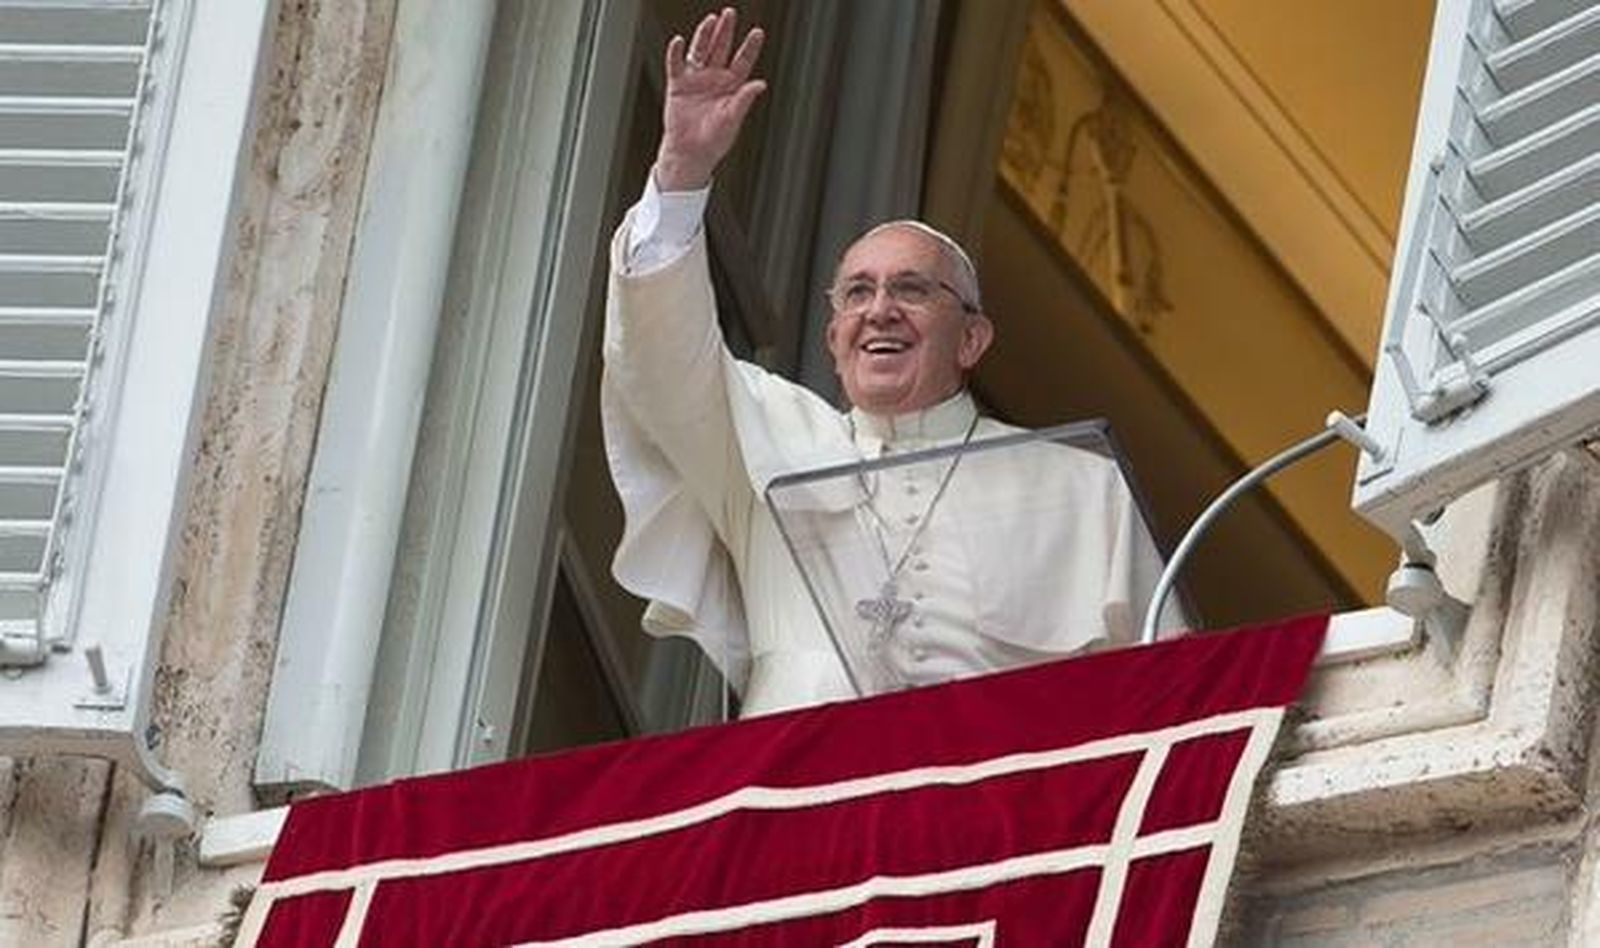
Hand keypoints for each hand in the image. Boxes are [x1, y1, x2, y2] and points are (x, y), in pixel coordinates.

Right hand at [655, 7, 765, 191]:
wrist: (690, 152)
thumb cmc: (714, 140)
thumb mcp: (733, 119)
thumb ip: (744, 99)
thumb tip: (760, 84)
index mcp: (731, 86)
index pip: (742, 61)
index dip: (750, 47)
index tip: (758, 32)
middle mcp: (714, 78)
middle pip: (721, 49)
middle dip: (725, 31)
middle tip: (730, 13)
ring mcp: (696, 79)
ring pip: (700, 51)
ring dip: (704, 35)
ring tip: (710, 20)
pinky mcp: (678, 85)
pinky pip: (676, 65)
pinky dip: (676, 53)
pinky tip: (679, 41)